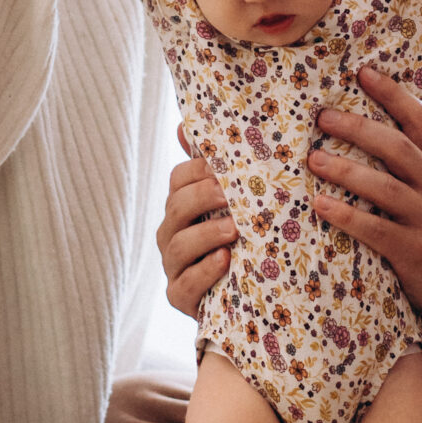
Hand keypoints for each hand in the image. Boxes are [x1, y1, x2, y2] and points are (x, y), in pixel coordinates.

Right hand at [158, 137, 236, 317]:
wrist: (249, 295)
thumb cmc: (241, 240)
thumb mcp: (235, 205)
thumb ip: (214, 169)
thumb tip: (183, 125)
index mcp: (183, 205)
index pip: (179, 179)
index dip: (198, 170)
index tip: (224, 167)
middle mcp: (172, 233)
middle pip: (176, 208)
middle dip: (202, 198)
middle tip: (231, 195)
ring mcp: (173, 267)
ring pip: (178, 245)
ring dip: (206, 234)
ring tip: (234, 231)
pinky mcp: (180, 297)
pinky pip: (185, 285)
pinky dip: (204, 272)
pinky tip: (225, 261)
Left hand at [307, 66, 421, 378]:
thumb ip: (415, 174)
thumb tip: (367, 140)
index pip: (421, 121)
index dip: (392, 94)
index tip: (363, 73)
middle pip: (397, 147)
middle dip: (358, 127)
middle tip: (323, 117)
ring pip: (384, 186)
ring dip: (344, 169)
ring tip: (313, 158)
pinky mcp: (417, 253)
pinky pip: (375, 228)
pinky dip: (345, 214)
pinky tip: (319, 204)